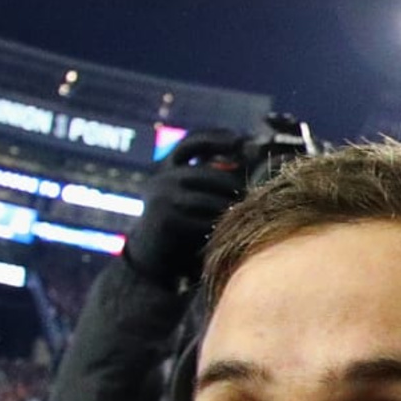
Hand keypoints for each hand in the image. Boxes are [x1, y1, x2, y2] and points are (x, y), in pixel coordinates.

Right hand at [125, 130, 245, 284]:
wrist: (149, 261)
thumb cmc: (179, 228)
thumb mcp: (191, 197)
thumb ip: (211, 180)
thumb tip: (248, 157)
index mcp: (167, 168)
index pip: (191, 144)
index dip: (216, 138)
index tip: (240, 141)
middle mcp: (162, 178)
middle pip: (209, 174)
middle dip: (233, 186)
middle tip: (252, 196)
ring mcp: (161, 197)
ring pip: (209, 200)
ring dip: (229, 210)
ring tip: (244, 216)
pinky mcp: (164, 218)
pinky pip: (202, 221)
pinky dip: (217, 229)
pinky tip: (226, 234)